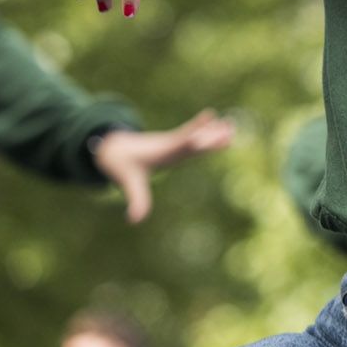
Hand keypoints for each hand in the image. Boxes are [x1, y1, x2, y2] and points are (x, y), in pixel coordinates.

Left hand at [92, 109, 235, 222]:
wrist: (115, 147)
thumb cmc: (124, 165)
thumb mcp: (130, 184)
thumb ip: (137, 201)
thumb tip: (134, 221)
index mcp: (163, 152)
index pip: (180, 147)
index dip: (191, 143)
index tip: (202, 139)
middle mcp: (173, 144)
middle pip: (194, 139)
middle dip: (209, 136)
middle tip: (227, 130)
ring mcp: (176, 141)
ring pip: (198, 135)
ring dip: (213, 131)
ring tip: (231, 126)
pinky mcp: (178, 142)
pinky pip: (196, 135)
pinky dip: (208, 130)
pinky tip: (221, 125)